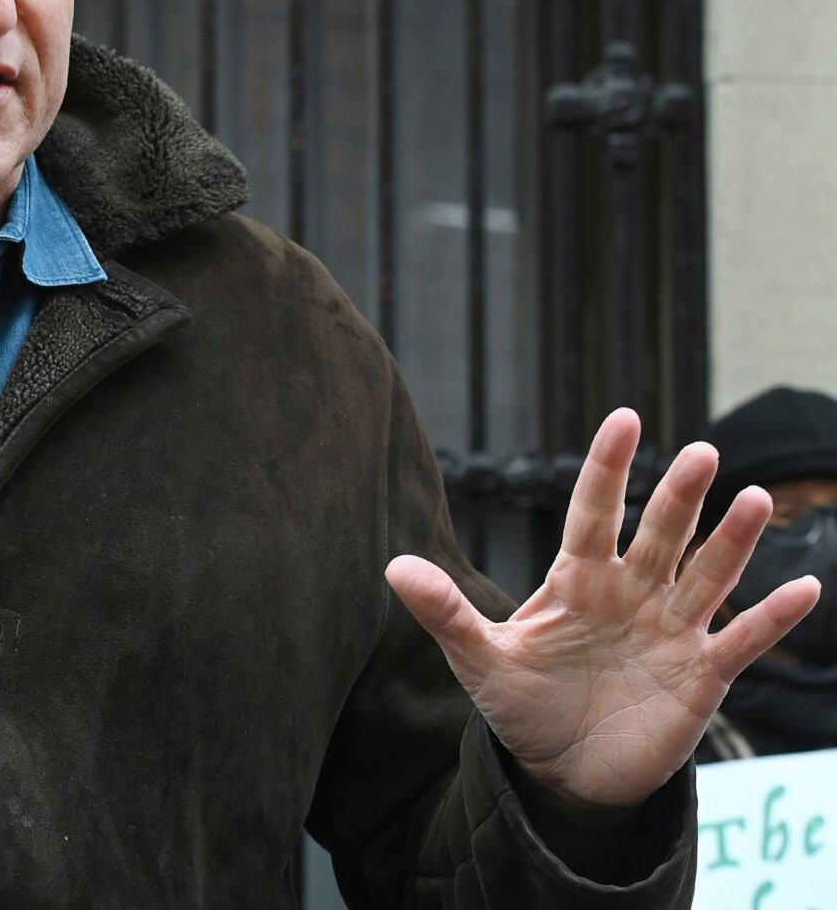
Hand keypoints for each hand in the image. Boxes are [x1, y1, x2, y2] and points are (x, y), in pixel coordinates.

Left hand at [386, 408, 821, 810]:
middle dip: (678, 497)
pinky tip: (804, 587)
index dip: (606, 469)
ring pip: (706, 576)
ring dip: (731, 542)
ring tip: (757, 499)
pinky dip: (771, 617)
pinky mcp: (700, 676)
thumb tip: (393, 567)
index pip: (591, 514)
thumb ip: (445, 612)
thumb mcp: (479, 661)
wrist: (563, 771)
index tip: (624, 419)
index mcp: (576, 581)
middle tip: (701, 453)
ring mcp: (669, 631)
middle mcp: (630, 594)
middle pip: (658, 535)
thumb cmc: (523, 704)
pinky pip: (742, 641)